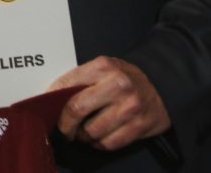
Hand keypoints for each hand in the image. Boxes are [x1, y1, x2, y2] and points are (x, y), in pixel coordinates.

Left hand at [48, 56, 170, 150]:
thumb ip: (83, 78)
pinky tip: (98, 138)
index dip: (52, 98)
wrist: (164, 86)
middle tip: (63, 128)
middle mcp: (117, 85)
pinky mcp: (139, 126)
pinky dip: (98, 144)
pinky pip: (108, 143)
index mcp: (104, 66)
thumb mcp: (105, 67)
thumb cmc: (126, 77)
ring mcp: (129, 107)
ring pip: (91, 131)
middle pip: (76, 109)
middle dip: (64, 124)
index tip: (47, 106)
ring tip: (82, 133)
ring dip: (82, 136)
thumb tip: (54, 97)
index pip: (67, 84)